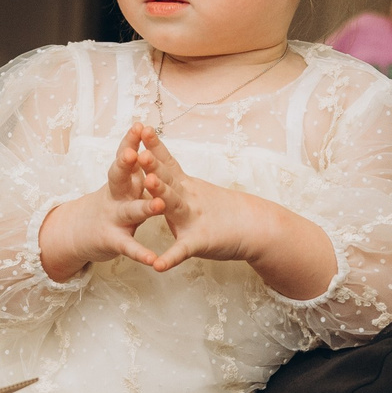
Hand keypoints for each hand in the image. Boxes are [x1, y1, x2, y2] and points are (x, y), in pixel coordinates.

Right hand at [36, 123, 166, 280]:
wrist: (77, 233)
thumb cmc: (108, 203)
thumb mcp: (117, 181)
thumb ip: (130, 161)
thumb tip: (142, 127)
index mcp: (120, 179)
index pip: (124, 155)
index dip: (131, 141)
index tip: (141, 125)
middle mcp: (115, 195)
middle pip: (120, 178)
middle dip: (126, 166)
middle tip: (134, 154)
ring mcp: (114, 218)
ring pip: (130, 211)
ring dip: (145, 208)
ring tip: (159, 205)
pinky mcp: (114, 241)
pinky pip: (130, 247)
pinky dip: (142, 254)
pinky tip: (155, 261)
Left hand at [133, 126, 334, 297]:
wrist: (254, 227)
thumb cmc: (223, 210)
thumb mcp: (196, 191)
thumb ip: (175, 182)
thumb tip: (154, 169)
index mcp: (185, 186)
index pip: (168, 162)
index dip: (154, 146)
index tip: (140, 127)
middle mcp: (188, 198)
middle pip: (168, 179)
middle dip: (152, 165)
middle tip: (137, 152)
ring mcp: (193, 219)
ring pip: (174, 206)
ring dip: (161, 195)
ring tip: (148, 183)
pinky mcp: (199, 242)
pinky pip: (182, 251)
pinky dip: (170, 258)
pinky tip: (158, 265)